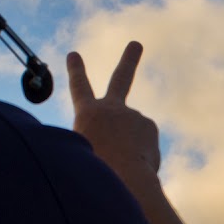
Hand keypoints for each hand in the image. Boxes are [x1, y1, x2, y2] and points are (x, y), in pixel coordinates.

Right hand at [68, 42, 156, 177]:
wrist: (124, 179)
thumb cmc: (97, 172)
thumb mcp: (82, 156)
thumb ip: (96, 143)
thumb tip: (119, 146)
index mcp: (87, 113)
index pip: (79, 87)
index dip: (76, 70)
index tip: (74, 54)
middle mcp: (111, 108)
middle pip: (121, 77)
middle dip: (129, 59)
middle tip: (136, 44)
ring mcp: (133, 114)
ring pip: (130, 134)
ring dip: (127, 150)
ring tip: (120, 166)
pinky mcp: (149, 125)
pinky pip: (142, 143)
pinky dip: (138, 156)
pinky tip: (134, 165)